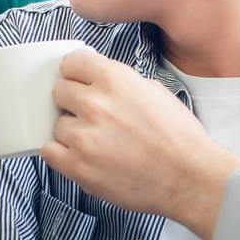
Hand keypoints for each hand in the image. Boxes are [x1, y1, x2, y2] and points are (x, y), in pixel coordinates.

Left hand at [44, 49, 239, 239]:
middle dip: (71, 101)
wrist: (190, 178)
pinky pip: (50, 152)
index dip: (75, 73)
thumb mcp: (155, 91)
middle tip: (88, 114)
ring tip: (94, 141)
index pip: (71, 62)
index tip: (78, 82)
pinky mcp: (78, 167)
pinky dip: (61, 153)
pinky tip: (80, 155)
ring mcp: (84, 136)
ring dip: (70, 131)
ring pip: (56, 124)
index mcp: (115, 79)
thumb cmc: (179, 138)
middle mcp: (96, 103)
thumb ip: (121, 83)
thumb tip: (99, 82)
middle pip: (59, 91)